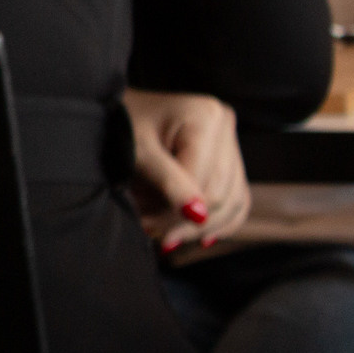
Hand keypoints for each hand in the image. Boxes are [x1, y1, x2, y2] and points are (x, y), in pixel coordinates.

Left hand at [125, 89, 250, 251]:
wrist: (116, 116)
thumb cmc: (122, 128)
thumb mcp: (138, 153)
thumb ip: (169, 182)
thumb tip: (198, 216)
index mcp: (206, 116)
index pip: (203, 182)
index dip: (176, 212)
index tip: (146, 226)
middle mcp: (224, 124)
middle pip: (220, 193)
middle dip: (185, 221)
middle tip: (151, 233)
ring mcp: (229, 141)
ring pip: (232, 201)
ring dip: (199, 225)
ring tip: (164, 233)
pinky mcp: (229, 159)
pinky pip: (237, 199)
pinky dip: (219, 221)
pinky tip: (200, 237)